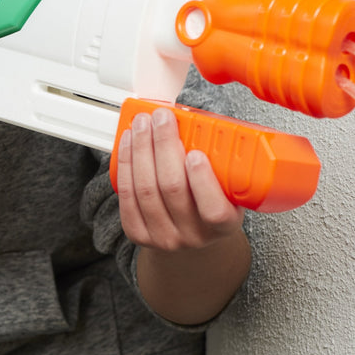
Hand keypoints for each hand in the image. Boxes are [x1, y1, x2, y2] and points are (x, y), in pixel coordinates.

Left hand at [116, 108, 244, 252]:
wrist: (191, 231)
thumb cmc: (211, 200)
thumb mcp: (229, 186)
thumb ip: (221, 162)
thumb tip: (200, 120)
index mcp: (224, 225)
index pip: (214, 209)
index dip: (202, 180)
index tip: (195, 152)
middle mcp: (194, 236)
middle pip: (171, 188)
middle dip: (163, 145)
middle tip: (161, 118)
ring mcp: (164, 237)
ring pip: (145, 188)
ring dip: (140, 149)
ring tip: (142, 123)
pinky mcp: (138, 232)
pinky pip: (127, 195)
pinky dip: (125, 163)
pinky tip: (128, 142)